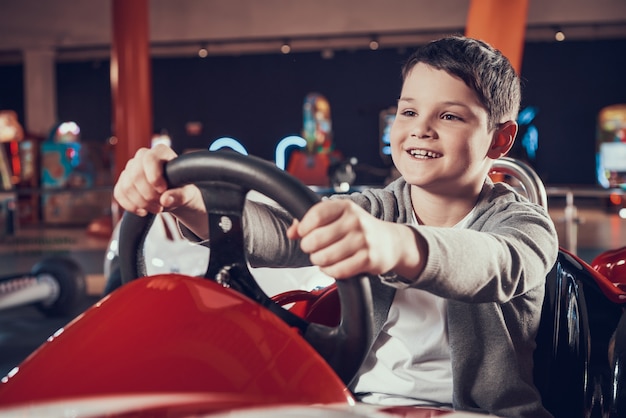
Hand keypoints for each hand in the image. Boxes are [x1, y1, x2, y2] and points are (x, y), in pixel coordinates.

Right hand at [113, 144, 201, 217]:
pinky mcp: (122, 181)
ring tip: (156, 208)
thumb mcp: (188, 194)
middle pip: (136, 175)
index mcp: (161, 151)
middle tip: (161, 205)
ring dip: (141, 203)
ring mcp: (130, 168)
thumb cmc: (182, 190)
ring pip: (126, 186)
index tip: (163, 190)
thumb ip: (180, 195)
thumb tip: (166, 199)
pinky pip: (119, 194)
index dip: (154, 177)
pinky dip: (130, 206)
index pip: (150, 159)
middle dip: (148, 195)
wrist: (174, 196)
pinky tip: (143, 211)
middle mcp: (143, 156)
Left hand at [287, 200, 423, 278]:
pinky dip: (329, 271)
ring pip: (324, 257)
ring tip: (321, 258)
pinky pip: (338, 271)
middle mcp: (355, 221)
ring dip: (317, 261)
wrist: (390, 242)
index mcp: (345, 207)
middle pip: (316, 239)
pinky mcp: (368, 260)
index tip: (303, 234)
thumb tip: (291, 232)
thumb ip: (311, 220)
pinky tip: (331, 266)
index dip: (303, 228)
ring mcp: (363, 241)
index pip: (315, 215)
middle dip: (308, 248)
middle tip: (312, 249)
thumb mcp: (337, 217)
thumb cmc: (359, 229)